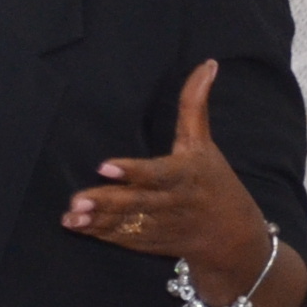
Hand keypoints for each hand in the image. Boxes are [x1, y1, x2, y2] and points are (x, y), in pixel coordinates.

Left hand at [63, 59, 273, 285]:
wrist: (235, 239)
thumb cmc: (214, 182)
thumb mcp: (204, 145)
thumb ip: (195, 106)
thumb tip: (208, 64)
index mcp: (185, 175)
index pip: (157, 174)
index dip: (132, 172)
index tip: (104, 166)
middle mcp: (172, 202)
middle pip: (136, 202)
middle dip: (107, 202)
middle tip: (78, 198)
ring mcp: (159, 226)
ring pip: (125, 223)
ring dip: (97, 220)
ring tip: (71, 214)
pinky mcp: (149, 242)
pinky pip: (122, 238)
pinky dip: (100, 233)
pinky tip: (76, 225)